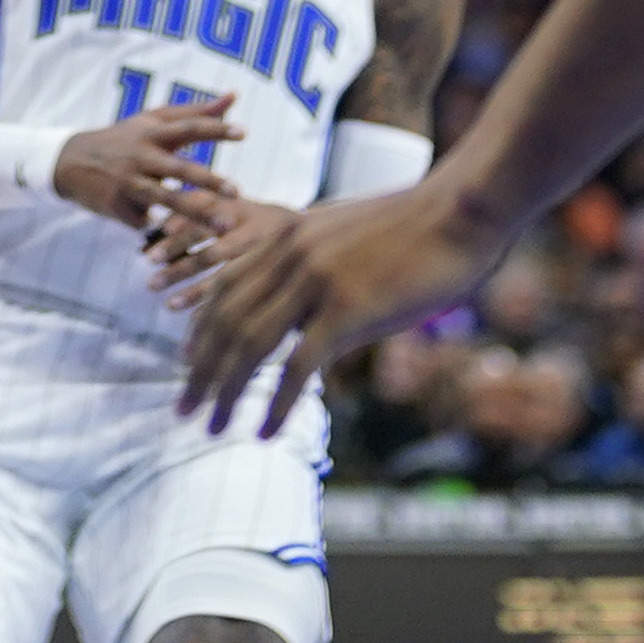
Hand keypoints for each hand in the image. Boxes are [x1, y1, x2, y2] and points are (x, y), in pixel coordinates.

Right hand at [46, 94, 240, 240]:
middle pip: (179, 169)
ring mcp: (128, 183)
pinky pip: (147, 221)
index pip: (187, 127)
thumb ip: (195, 112)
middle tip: (238, 192)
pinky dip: (159, 225)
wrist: (71, 161)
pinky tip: (164, 229)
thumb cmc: (124, 138)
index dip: (215, 129)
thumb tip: (235, 95)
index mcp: (151, 133)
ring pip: (167, 202)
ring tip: (226, 229)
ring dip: (198, 216)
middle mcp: (140, 156)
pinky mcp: (117, 207)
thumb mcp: (153, 121)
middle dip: (209, 181)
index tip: (243, 133)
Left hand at [176, 177, 502, 434]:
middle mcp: (289, 255)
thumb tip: (305, 305)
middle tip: (182, 408)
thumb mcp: (347, 234)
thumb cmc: (416, 225)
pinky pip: (297, 366)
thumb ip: (316, 262)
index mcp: (287, 234)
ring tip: (210, 427)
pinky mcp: (346, 309)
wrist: (460, 210)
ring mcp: (315, 281)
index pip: (223, 285)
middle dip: (199, 369)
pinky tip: (264, 431)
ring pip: (249, 344)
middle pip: (225, 319)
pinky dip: (275, 404)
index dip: (199, 328)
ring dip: (224, 392)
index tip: (187, 361)